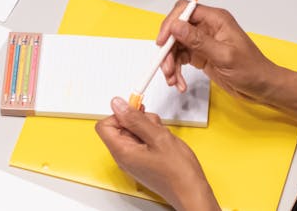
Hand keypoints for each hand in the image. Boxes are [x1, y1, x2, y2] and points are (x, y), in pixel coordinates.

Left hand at [95, 97, 217, 210]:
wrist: (191, 193)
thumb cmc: (178, 173)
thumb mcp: (158, 137)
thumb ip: (136, 119)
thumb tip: (117, 105)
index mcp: (122, 152)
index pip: (105, 125)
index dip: (119, 115)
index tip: (135, 111)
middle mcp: (124, 157)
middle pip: (121, 127)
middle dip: (138, 121)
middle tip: (155, 127)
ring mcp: (134, 159)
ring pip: (134, 132)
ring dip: (149, 128)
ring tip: (163, 137)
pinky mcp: (143, 160)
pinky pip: (143, 141)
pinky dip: (153, 136)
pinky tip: (165, 142)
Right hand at [158, 0, 280, 101]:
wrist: (262, 87)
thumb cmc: (252, 70)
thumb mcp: (224, 56)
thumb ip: (198, 40)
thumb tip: (176, 26)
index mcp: (216, 20)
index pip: (184, 11)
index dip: (170, 24)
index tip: (163, 42)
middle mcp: (207, 27)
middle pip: (176, 30)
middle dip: (168, 49)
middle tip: (166, 67)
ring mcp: (203, 41)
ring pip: (175, 46)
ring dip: (170, 63)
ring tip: (173, 80)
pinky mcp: (200, 55)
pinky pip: (180, 58)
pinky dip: (176, 70)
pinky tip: (179, 82)